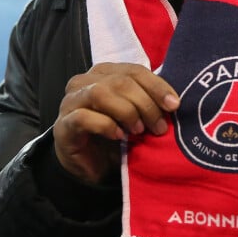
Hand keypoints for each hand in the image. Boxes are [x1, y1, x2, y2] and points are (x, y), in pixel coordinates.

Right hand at [53, 63, 179, 184]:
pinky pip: (84, 117)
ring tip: (138, 131)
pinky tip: (119, 137)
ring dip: (126, 112)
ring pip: (100, 93)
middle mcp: (85, 82)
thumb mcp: (137, 117)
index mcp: (104, 73)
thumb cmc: (115, 136)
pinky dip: (105, 125)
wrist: (90, 166)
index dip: (156, 86)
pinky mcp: (63, 125)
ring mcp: (71, 102)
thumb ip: (149, 103)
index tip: (174, 105)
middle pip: (120, 81)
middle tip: (158, 126)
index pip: (134, 70)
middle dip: (144, 103)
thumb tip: (174, 103)